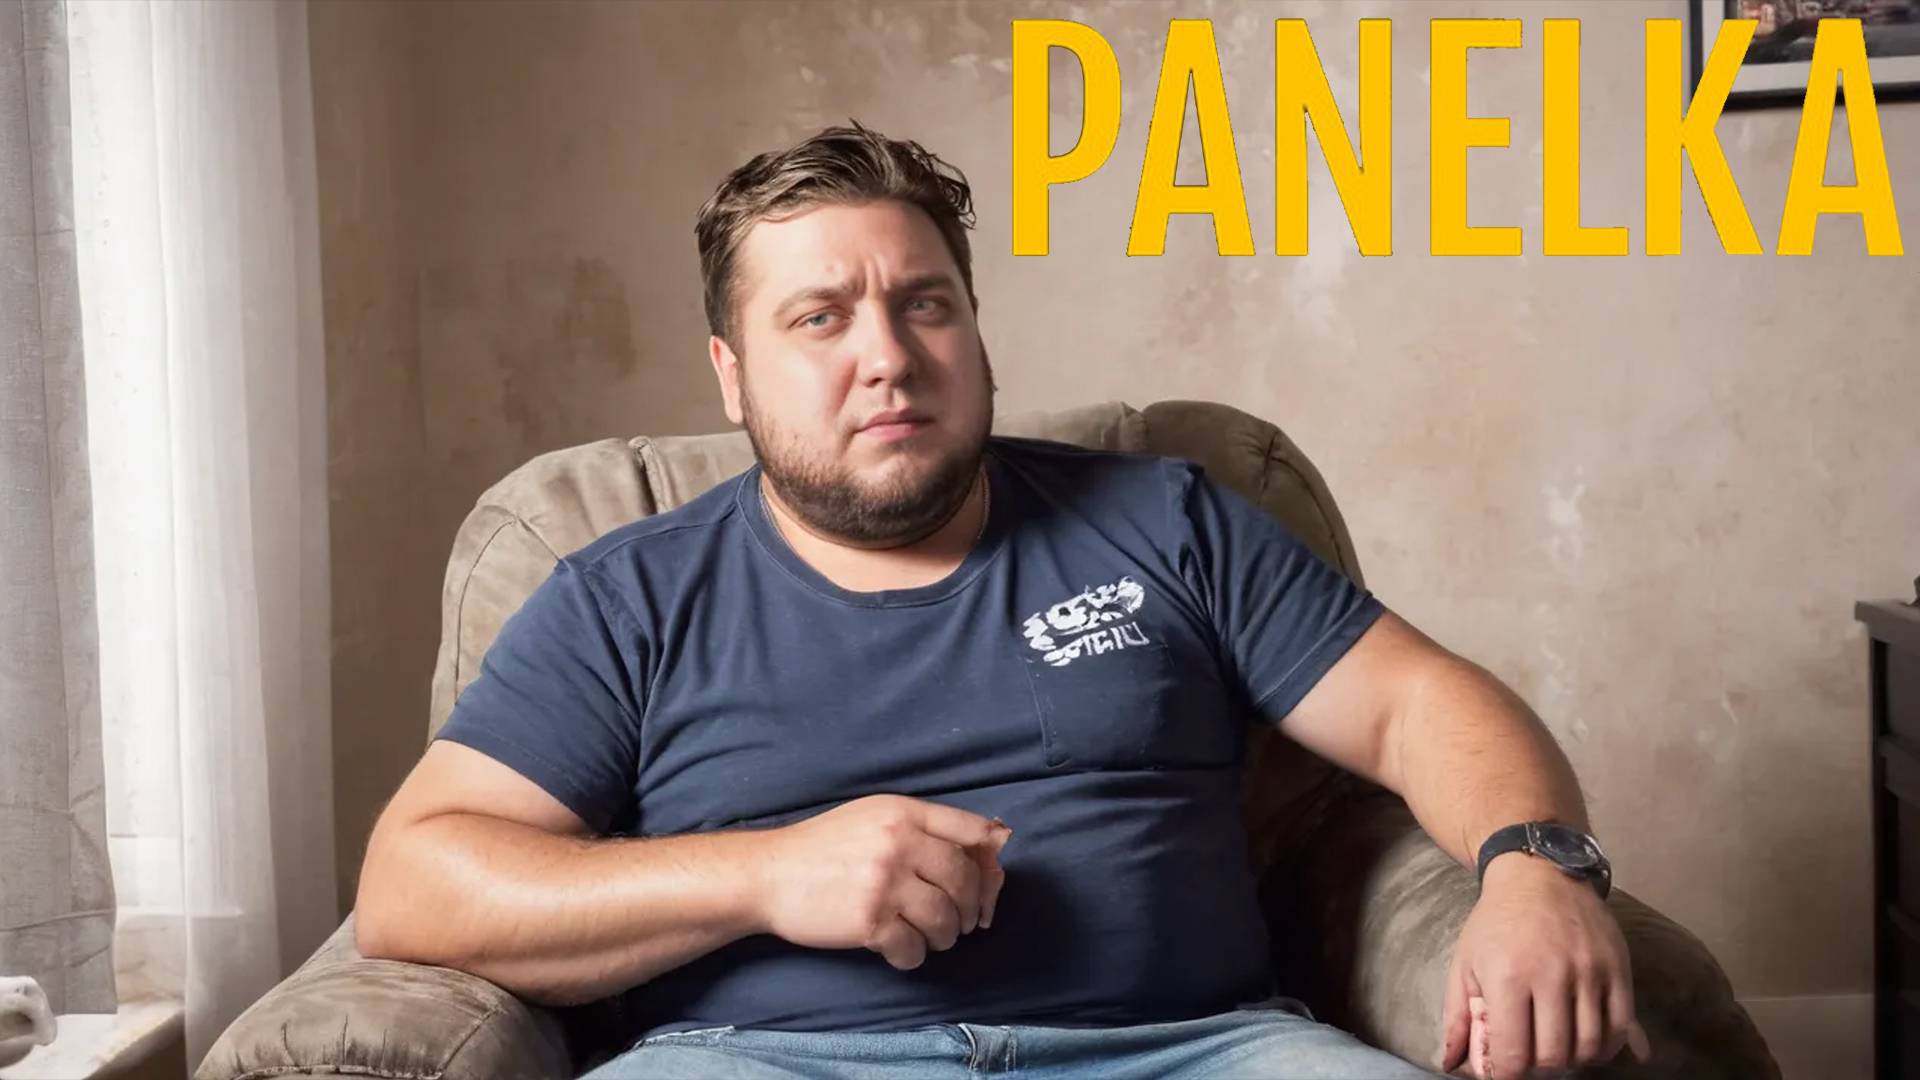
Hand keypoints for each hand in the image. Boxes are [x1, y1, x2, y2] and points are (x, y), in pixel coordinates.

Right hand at [752, 795, 1011, 970]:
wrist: (769, 874)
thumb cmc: (824, 847)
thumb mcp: (874, 817)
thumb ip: (923, 826)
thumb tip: (990, 844)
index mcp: (903, 812)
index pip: (970, 830)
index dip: (988, 860)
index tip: (988, 882)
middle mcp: (899, 842)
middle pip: (964, 879)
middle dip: (971, 907)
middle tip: (964, 922)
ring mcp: (884, 883)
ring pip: (945, 918)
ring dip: (946, 936)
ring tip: (933, 937)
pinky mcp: (869, 921)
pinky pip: (914, 948)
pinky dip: (914, 956)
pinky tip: (902, 952)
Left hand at [1438, 855, 1650, 1078]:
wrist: (1539, 874)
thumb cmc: (1496, 922)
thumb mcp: (1465, 963)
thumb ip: (1458, 1017)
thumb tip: (1452, 1065)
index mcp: (1508, 976)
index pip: (1513, 1055)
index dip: (1506, 1074)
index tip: (1504, 1069)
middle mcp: (1553, 975)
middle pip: (1553, 1057)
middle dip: (1538, 1068)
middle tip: (1529, 1056)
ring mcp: (1589, 972)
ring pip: (1589, 1047)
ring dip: (1572, 1059)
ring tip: (1556, 1047)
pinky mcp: (1617, 968)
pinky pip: (1620, 1026)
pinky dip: (1606, 1047)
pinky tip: (1587, 1042)